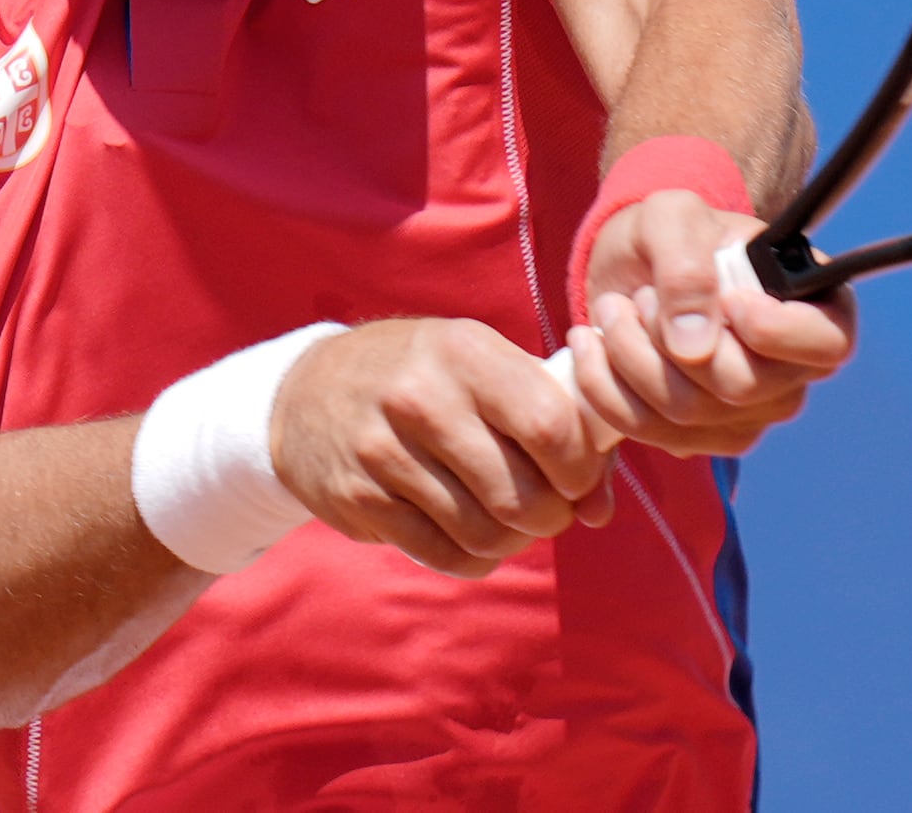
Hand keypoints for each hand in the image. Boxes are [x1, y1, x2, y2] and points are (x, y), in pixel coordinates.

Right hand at [269, 318, 616, 578]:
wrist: (309, 392)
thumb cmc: (424, 377)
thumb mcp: (482, 367)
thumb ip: (553, 422)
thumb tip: (603, 509)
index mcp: (466, 352)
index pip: (550, 425)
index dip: (580, 468)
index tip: (578, 478)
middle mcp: (423, 398)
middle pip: (521, 493)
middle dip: (551, 516)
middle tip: (549, 510)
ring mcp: (385, 452)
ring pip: (484, 532)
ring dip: (512, 541)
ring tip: (512, 522)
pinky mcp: (361, 499)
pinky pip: (444, 555)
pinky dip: (475, 559)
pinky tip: (474, 536)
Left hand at [566, 190, 857, 457]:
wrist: (633, 267)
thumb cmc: (671, 233)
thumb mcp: (674, 218)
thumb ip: (687, 266)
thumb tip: (694, 348)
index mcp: (815, 307)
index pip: (827, 344)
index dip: (777, 331)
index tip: (729, 301)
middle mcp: (792, 371)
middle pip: (741, 386)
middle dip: (670, 338)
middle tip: (641, 295)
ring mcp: (748, 413)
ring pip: (686, 413)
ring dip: (629, 357)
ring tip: (613, 310)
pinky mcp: (698, 437)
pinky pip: (648, 430)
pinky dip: (605, 387)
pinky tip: (592, 346)